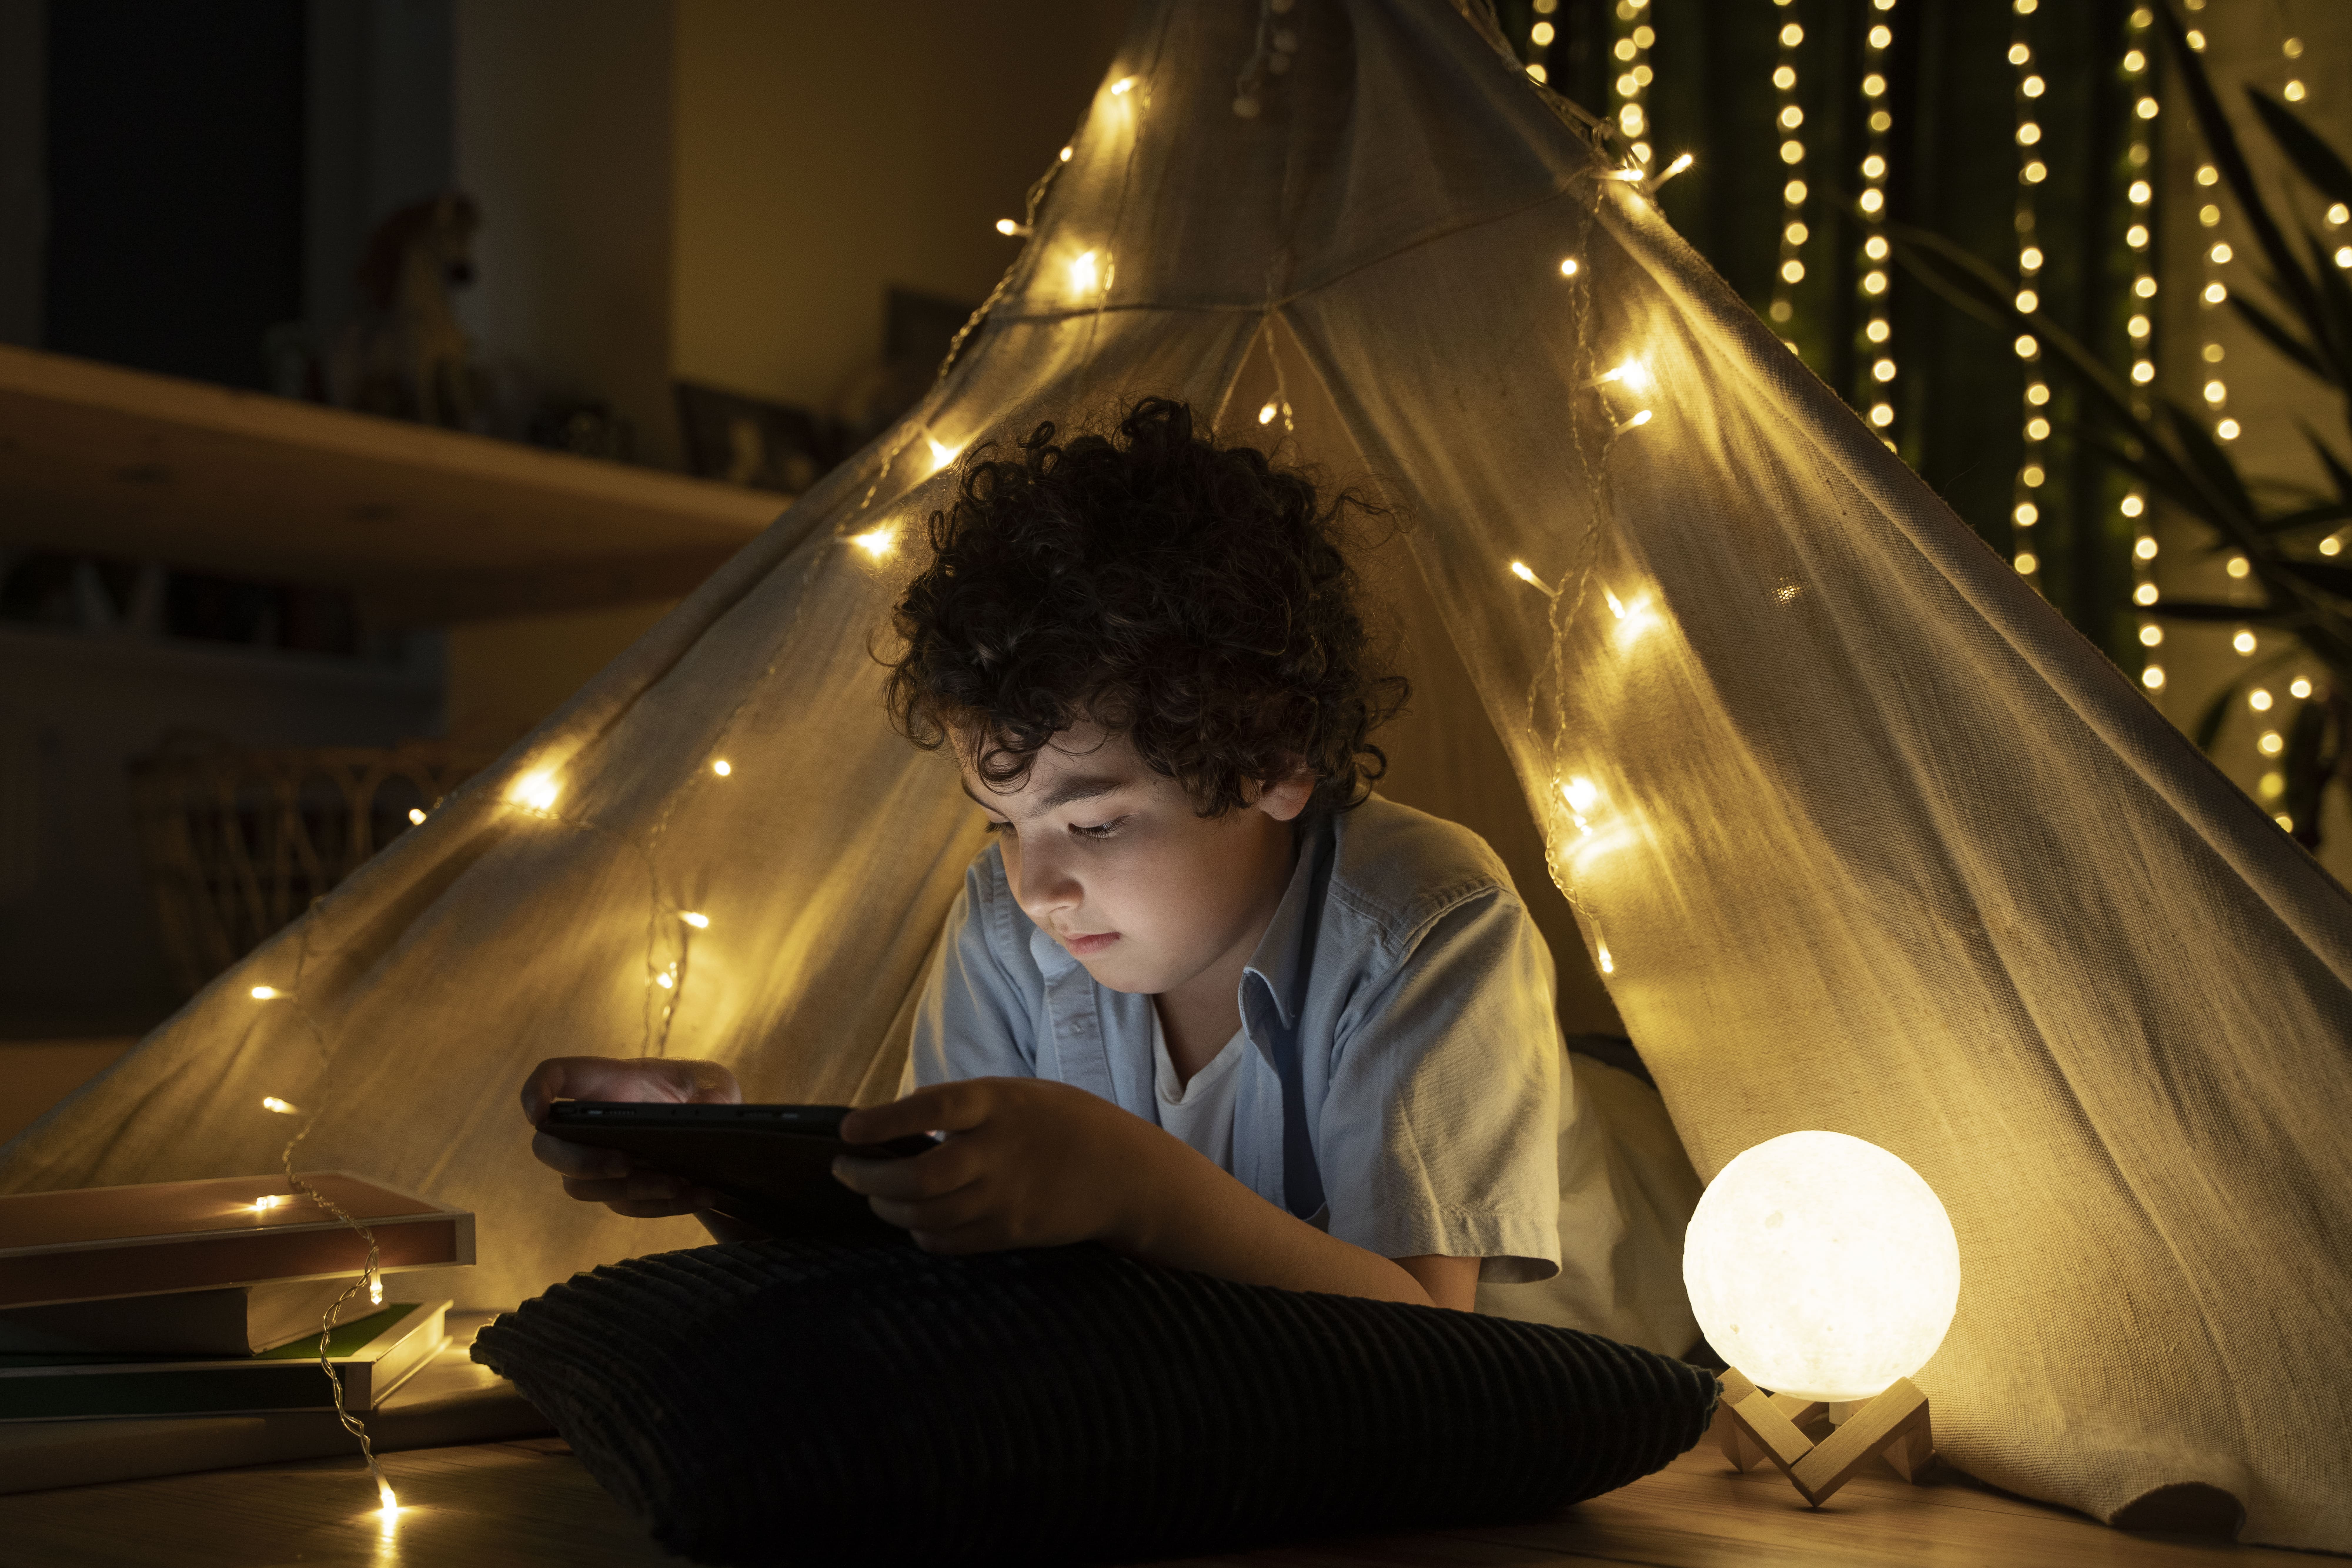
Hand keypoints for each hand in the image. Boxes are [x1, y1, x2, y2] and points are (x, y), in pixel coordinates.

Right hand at [519, 1055, 740, 1218]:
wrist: (716, 1126)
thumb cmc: (703, 1092)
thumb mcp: (715, 1084)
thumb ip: (711, 1095)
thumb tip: (708, 1111)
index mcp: (606, 1083)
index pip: (554, 1078)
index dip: (534, 1091)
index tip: (536, 1112)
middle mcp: (591, 1124)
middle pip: (550, 1148)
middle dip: (580, 1161)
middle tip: (625, 1162)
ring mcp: (600, 1160)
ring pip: (584, 1187)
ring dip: (630, 1188)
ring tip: (677, 1183)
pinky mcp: (619, 1189)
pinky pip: (625, 1205)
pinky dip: (660, 1205)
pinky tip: (699, 1195)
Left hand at [832, 1077, 1177, 1253]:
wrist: (1125, 1172)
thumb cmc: (1064, 1122)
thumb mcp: (1019, 1093)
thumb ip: (966, 1105)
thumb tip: (903, 1117)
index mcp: (1001, 1105)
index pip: (931, 1111)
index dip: (885, 1122)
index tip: (848, 1130)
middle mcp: (999, 1154)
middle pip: (918, 1180)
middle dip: (868, 1179)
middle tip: (845, 1169)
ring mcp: (1005, 1200)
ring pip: (924, 1217)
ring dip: (887, 1208)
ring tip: (874, 1195)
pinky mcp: (1009, 1233)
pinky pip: (948, 1242)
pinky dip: (920, 1233)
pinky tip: (914, 1220)